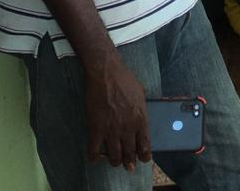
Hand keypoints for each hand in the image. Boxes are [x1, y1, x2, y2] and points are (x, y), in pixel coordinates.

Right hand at [83, 52, 150, 169]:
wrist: (106, 73)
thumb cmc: (125, 79)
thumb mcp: (141, 94)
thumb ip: (142, 110)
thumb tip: (142, 119)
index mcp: (140, 119)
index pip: (145, 145)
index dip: (144, 156)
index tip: (143, 159)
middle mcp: (127, 128)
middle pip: (130, 154)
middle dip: (130, 162)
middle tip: (128, 165)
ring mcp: (111, 130)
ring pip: (114, 156)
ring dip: (115, 161)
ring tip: (115, 161)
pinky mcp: (96, 128)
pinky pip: (94, 150)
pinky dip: (95, 157)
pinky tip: (95, 158)